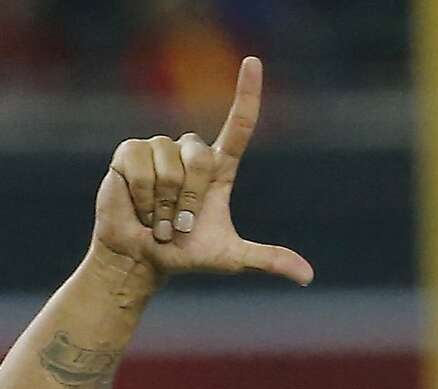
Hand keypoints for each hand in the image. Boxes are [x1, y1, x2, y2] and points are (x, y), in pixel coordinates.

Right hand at [92, 56, 313, 285]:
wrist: (142, 258)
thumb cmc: (186, 255)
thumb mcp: (231, 258)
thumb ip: (267, 260)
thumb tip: (308, 276)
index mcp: (218, 169)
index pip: (239, 125)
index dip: (246, 94)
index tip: (253, 62)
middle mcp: (190, 152)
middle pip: (200, 158)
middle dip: (190, 200)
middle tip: (180, 226)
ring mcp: (159, 149)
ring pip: (169, 166)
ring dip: (164, 206)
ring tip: (159, 220)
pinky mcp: (129, 152)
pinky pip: (141, 168)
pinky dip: (143, 199)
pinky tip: (140, 209)